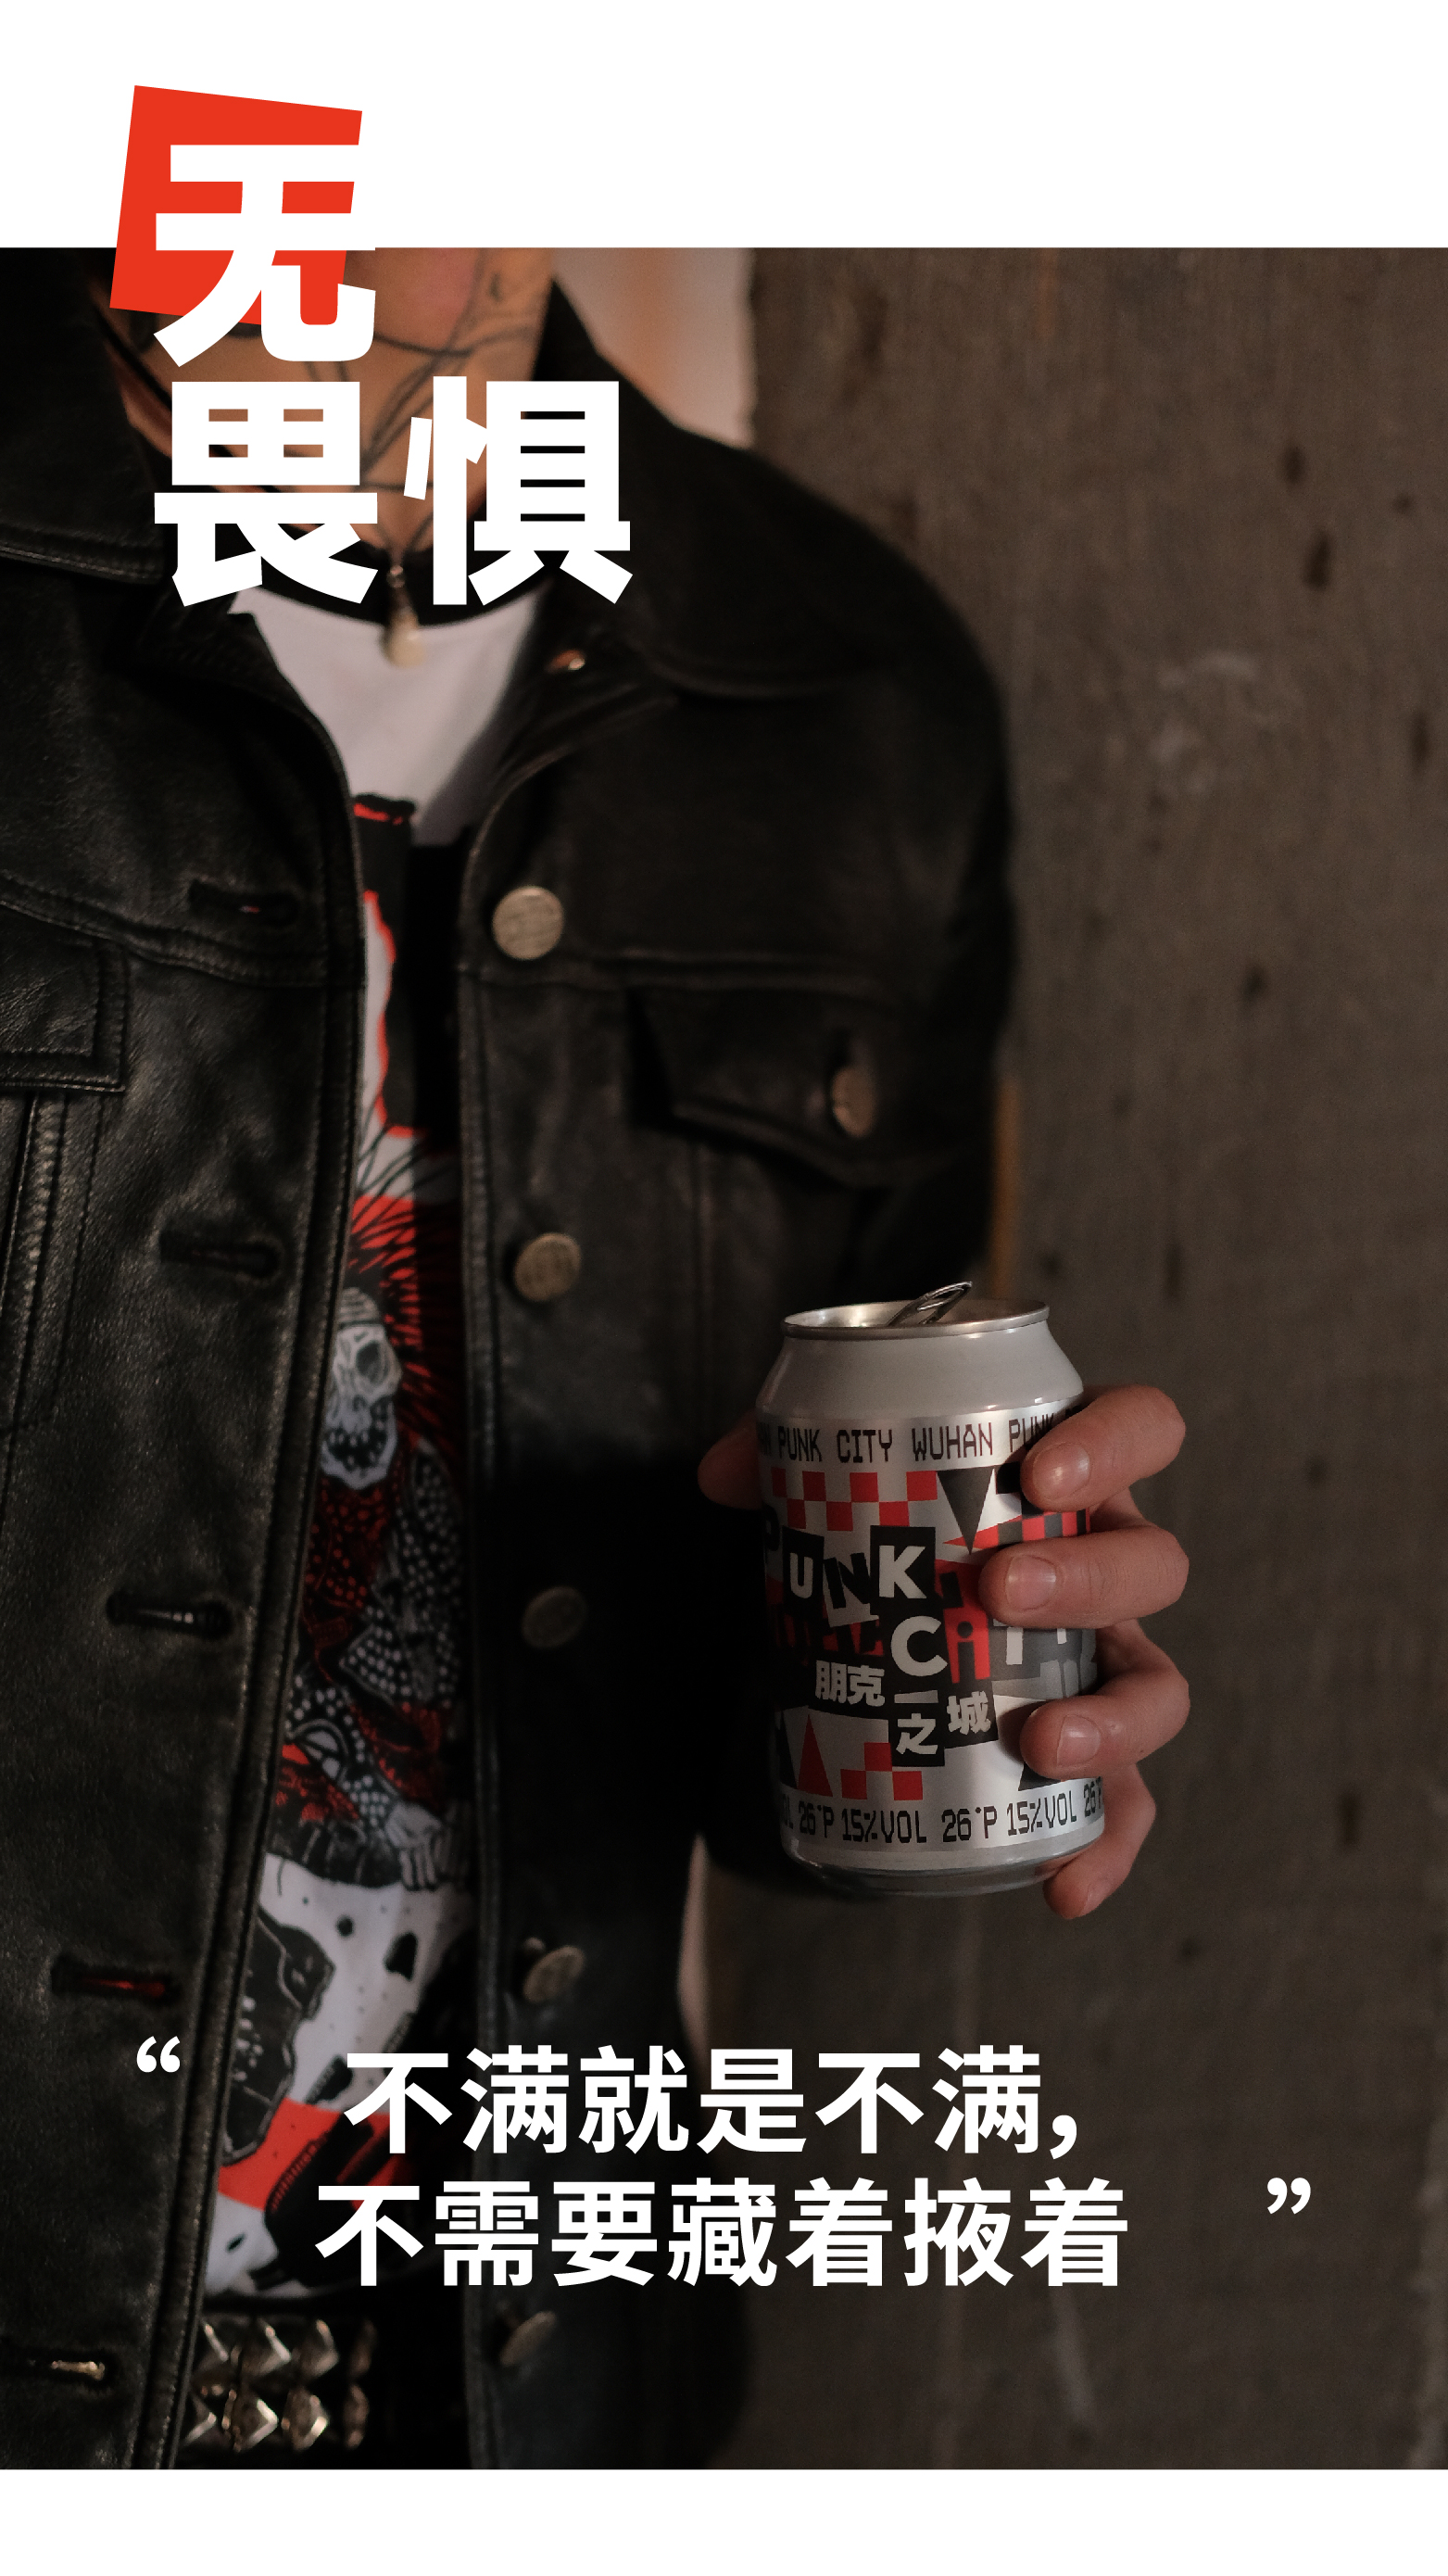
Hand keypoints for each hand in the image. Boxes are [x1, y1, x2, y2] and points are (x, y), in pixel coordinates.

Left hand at [698, 1382, 1187, 1918]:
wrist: (895, 1577)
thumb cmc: (895, 1502)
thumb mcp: (843, 1457)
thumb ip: (784, 1449)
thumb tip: (719, 1475)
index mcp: (1074, 1470)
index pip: (1141, 1429)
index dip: (1113, 1446)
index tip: (1040, 1475)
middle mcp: (1106, 1559)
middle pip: (1152, 1565)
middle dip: (1087, 1580)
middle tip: (997, 1590)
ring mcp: (1101, 1656)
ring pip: (1154, 1686)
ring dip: (1113, 1720)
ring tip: (1040, 1742)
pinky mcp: (1082, 1743)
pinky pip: (1123, 1800)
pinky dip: (1107, 1845)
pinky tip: (1064, 1887)